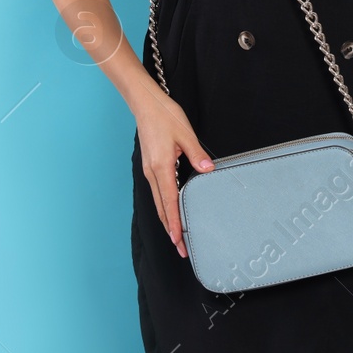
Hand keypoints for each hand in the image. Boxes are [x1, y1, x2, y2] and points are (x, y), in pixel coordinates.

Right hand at [133, 90, 212, 257]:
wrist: (145, 104)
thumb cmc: (164, 115)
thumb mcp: (185, 133)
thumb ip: (197, 154)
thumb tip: (208, 170)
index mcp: (161, 167)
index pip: (169, 202)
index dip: (174, 223)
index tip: (178, 241)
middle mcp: (152, 172)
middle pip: (161, 208)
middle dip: (170, 229)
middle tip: (180, 248)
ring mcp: (149, 170)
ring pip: (158, 201)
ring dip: (167, 219)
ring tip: (176, 234)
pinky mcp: (151, 165)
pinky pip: (158, 191)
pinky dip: (164, 205)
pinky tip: (172, 209)